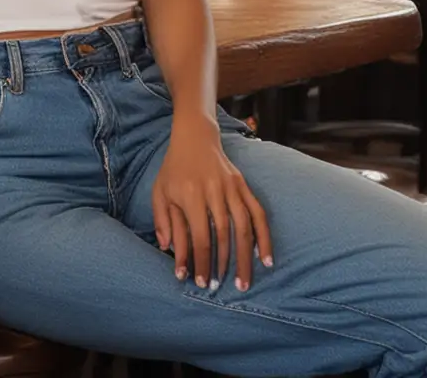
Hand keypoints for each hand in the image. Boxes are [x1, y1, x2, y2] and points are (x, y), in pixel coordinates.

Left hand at [151, 119, 272, 291]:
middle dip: (222, 265)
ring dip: (245, 258)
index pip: (198, 237)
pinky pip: (258, 213)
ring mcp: (232, 187)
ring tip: (245, 282)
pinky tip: (266, 258)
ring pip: (244, 227)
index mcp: (190, 195)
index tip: (200, 282)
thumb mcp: (160, 193)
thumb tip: (169, 253)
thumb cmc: (174, 169)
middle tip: (221, 288)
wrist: (194, 138)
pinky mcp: (244, 185)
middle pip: (223, 235)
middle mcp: (213, 191)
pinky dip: (264, 237)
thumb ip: (164, 223)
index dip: (201, 262)